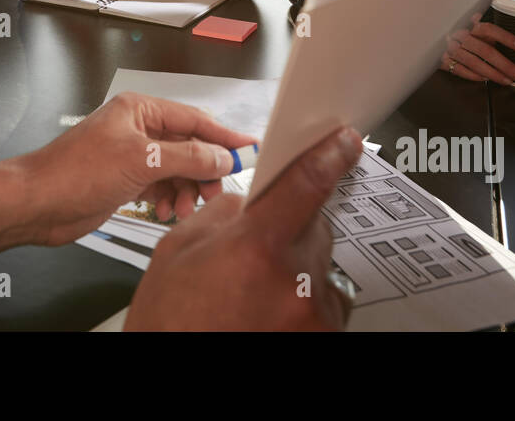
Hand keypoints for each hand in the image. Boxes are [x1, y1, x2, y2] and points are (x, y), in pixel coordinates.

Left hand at [15, 92, 256, 246]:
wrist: (36, 204)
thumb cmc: (75, 173)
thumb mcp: (140, 161)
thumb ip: (186, 157)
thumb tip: (222, 156)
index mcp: (140, 110)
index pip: (194, 119)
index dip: (224, 136)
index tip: (250, 149)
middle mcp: (137, 129)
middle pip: (188, 146)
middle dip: (204, 170)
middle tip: (214, 191)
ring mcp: (132, 156)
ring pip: (177, 170)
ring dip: (186, 189)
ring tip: (184, 208)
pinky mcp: (126, 181)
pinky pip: (161, 187)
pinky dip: (169, 199)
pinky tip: (166, 213)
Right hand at [126, 126, 362, 330]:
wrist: (169, 371)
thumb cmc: (170, 322)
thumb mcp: (179, 250)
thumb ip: (225, 212)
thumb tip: (253, 200)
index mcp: (256, 247)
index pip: (308, 182)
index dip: (330, 155)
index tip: (344, 143)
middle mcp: (294, 282)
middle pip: (315, 227)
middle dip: (291, 230)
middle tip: (255, 254)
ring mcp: (312, 315)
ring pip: (321, 266)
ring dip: (297, 270)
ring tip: (256, 293)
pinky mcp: (323, 336)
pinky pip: (326, 301)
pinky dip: (304, 301)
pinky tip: (270, 312)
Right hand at [441, 12, 514, 84]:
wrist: (429, 38)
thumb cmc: (456, 34)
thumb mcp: (470, 26)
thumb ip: (485, 29)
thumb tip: (498, 29)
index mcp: (468, 25)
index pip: (489, 29)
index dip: (505, 38)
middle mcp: (460, 36)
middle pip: (485, 50)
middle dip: (504, 64)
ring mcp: (450, 49)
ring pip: (474, 63)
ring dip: (492, 73)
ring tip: (507, 80)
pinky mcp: (443, 60)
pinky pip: (459, 70)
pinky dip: (473, 76)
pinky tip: (485, 80)